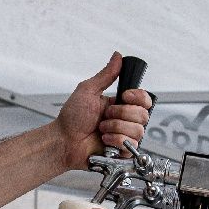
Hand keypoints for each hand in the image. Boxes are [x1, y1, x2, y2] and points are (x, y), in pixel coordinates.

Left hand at [55, 52, 153, 169]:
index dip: (137, 97)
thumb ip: (106, 75)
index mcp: (120, 104)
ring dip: (116, 127)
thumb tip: (117, 56)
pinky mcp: (123, 151)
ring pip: (138, 130)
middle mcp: (125, 120)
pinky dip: (115, 140)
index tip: (123, 96)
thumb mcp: (88, 91)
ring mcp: (125, 136)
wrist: (64, 141)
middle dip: (121, 113)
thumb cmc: (72, 118)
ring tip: (101, 129)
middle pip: (143, 114)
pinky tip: (104, 140)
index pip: (144, 99)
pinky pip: (131, 145)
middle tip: (105, 115)